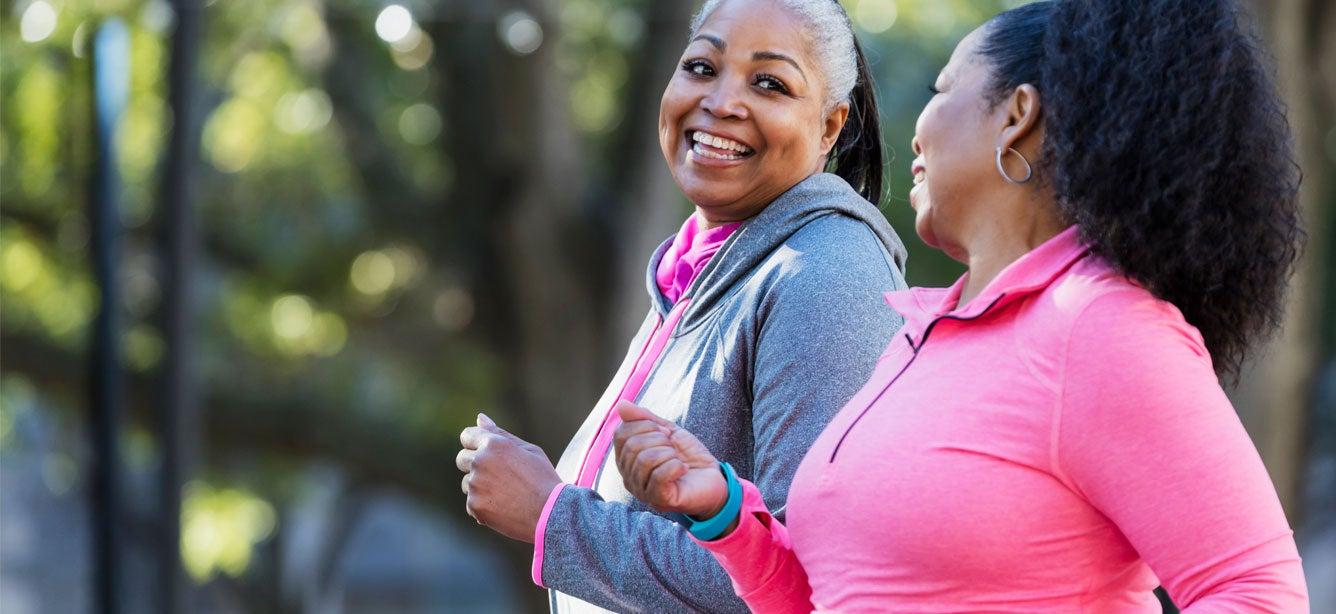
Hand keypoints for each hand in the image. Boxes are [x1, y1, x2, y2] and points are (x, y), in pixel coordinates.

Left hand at [457, 413, 561, 542]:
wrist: (550, 513)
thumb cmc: (543, 478)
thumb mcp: (528, 450)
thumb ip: (501, 434)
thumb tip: (480, 418)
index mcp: (494, 443)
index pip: (467, 436)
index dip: (475, 443)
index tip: (484, 452)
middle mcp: (480, 461)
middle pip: (462, 459)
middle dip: (474, 465)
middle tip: (498, 476)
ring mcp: (475, 484)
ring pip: (467, 483)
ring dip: (480, 487)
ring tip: (506, 494)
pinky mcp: (474, 505)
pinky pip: (471, 503)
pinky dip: (484, 506)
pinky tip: (504, 508)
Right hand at [612, 401, 726, 517]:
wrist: (713, 478)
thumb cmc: (688, 456)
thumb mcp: (667, 431)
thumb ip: (644, 419)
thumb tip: (620, 405)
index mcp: (627, 460)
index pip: (621, 434)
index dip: (646, 426)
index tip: (666, 433)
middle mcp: (629, 477)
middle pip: (633, 447)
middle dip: (659, 440)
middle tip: (674, 447)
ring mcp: (642, 491)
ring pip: (645, 460)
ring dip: (669, 453)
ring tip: (678, 459)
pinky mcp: (659, 500)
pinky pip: (659, 476)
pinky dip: (675, 467)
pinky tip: (683, 469)